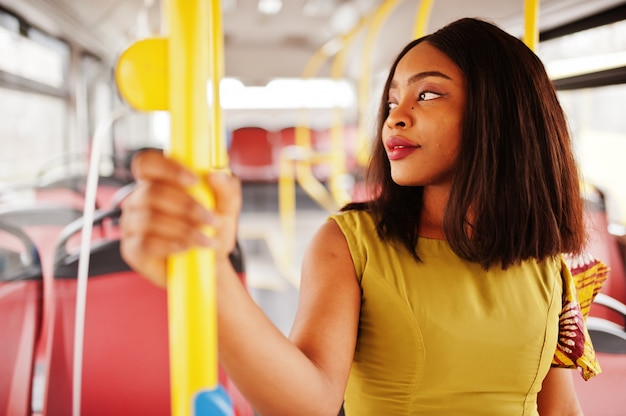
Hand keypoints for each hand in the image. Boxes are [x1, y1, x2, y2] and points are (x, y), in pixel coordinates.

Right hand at [120, 149, 240, 286]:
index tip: (194, 181)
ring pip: (149, 218)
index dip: (167, 168)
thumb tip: (214, 175)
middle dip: (186, 206)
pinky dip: (170, 245)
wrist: (212, 263)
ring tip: (206, 239)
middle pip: (151, 192)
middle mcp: (140, 199)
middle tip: (211, 219)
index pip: (147, 163)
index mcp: (159, 181)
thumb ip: (226, 187)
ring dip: (184, 229)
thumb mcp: (228, 206)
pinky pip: (145, 243)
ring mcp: (133, 224)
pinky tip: (186, 248)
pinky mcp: (133, 249)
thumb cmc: (214, 228)